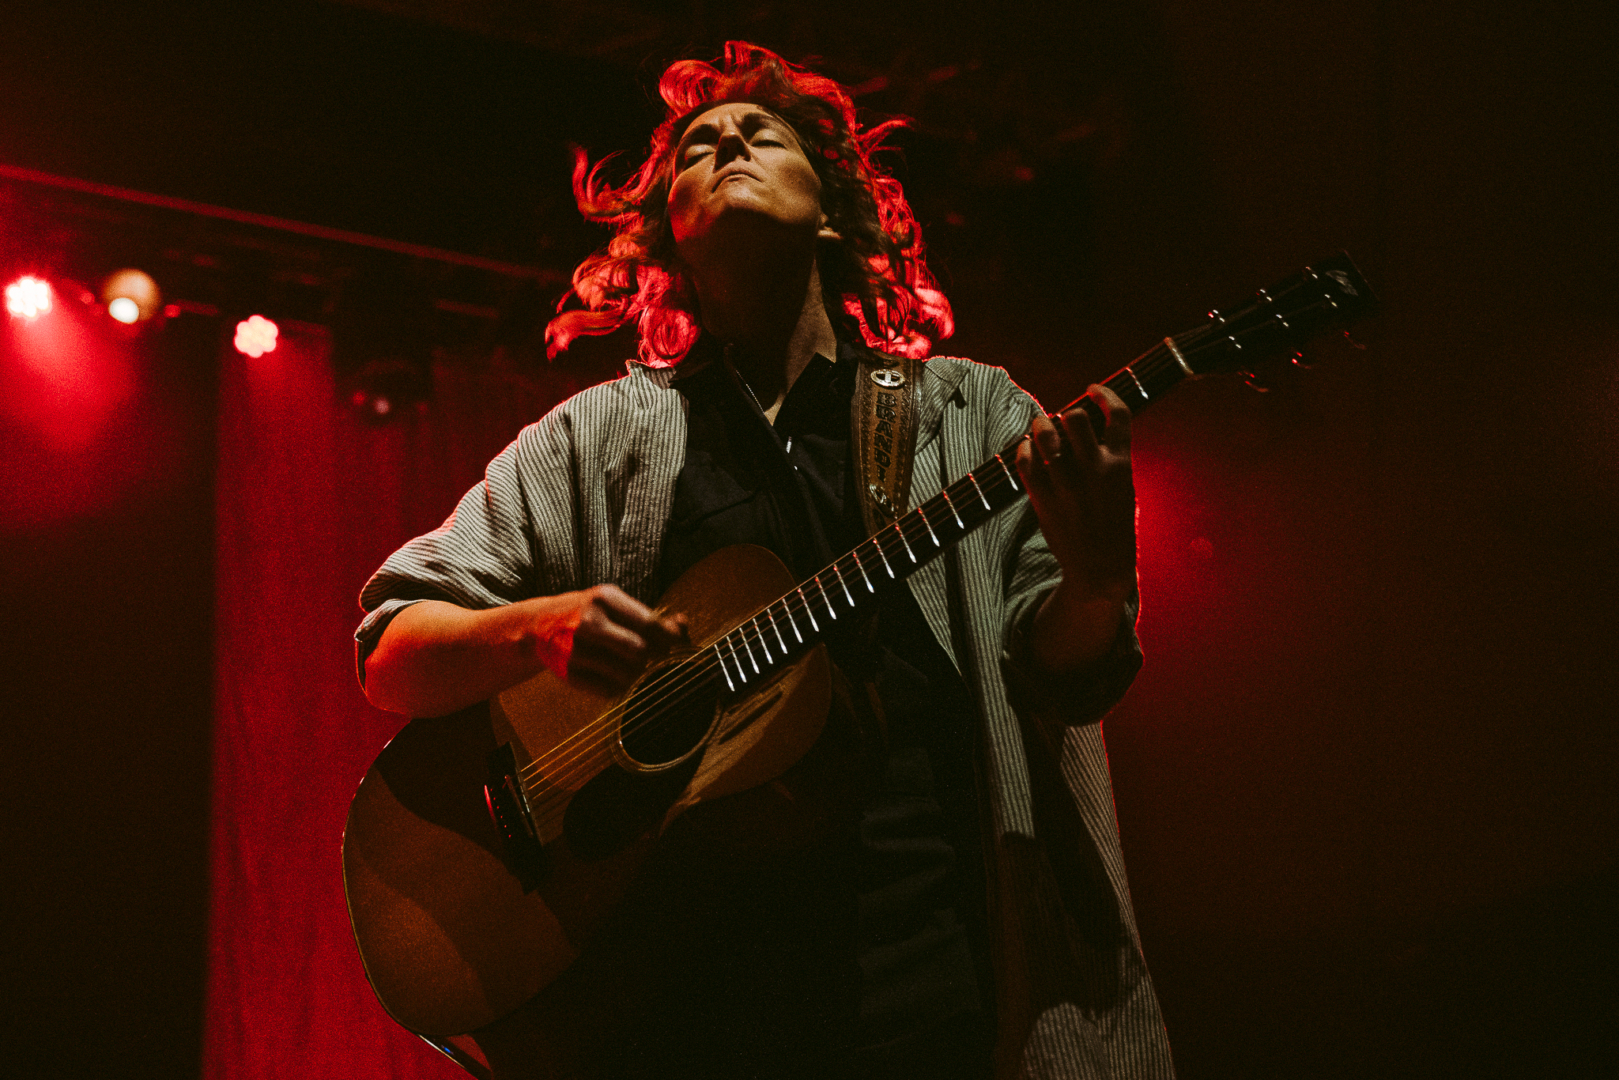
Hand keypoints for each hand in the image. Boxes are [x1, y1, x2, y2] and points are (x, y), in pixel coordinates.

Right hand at [528, 585, 689, 696]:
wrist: (540, 626)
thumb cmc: (592, 614)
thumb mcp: (616, 604)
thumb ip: (651, 616)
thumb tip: (683, 626)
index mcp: (604, 598)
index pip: (649, 623)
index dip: (671, 639)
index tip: (680, 647)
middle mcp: (588, 622)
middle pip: (639, 651)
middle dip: (656, 660)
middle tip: (661, 662)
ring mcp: (576, 649)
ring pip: (627, 674)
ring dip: (640, 676)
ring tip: (638, 669)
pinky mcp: (569, 674)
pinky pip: (610, 690)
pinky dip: (621, 688)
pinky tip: (617, 677)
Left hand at [1015, 385, 1136, 672]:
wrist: (1101, 569)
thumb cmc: (1115, 527)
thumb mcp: (1125, 489)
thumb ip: (1111, 458)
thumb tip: (1088, 427)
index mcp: (1122, 465)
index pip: (1119, 413)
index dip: (1105, 394)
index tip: (1092, 390)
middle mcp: (1095, 470)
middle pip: (1075, 418)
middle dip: (1065, 413)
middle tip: (1059, 420)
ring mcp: (1068, 485)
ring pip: (1046, 435)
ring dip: (1040, 424)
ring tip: (1040, 427)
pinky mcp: (1044, 499)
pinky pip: (1026, 461)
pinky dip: (1023, 449)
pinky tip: (1026, 449)